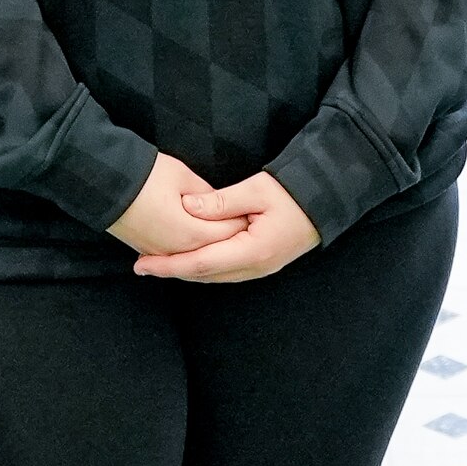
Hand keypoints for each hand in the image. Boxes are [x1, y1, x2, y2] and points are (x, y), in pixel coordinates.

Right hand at [109, 152, 248, 259]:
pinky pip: (178, 255)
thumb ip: (209, 197)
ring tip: (228, 231)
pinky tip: (202, 242)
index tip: (255, 211)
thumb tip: (223, 207)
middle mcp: (178, 250)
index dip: (243, 220)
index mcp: (192, 234)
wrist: (102, 182)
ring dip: (212, 246)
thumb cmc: (144, 175)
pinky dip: (193, 250)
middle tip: (248, 221)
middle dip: (231, 236)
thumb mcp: (183, 177)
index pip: (229, 233)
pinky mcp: (148, 250)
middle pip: (215, 249)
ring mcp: (161, 253)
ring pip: (196, 257)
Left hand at [131, 169, 316, 283]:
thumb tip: (188, 207)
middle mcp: (254, 267)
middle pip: (204, 275)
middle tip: (141, 264)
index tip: (142, 265)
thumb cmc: (293, 192)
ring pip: (214, 276)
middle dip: (171, 271)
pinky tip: (188, 257)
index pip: (201, 263)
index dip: (169, 265)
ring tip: (158, 262)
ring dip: (186, 270)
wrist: (325, 201)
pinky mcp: (260, 264)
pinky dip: (202, 266)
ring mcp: (259, 269)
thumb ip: (221, 202)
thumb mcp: (256, 189)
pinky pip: (225, 271)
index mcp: (252, 251)